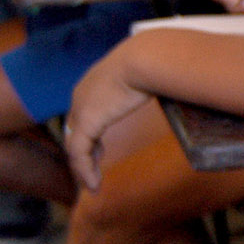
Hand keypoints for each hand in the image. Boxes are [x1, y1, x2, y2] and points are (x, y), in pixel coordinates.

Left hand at [63, 46, 151, 190]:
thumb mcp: (146, 75)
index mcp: (92, 84)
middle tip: (92, 170)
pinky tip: (95, 184)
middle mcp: (81, 96)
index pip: (83, 115)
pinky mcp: (86, 123)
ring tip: (93, 185)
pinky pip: (79, 154)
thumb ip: (146, 84)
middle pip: (74, 132)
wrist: (145, 58)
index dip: (90, 135)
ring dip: (83, 168)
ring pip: (74, 147)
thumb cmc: (153, 63)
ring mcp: (81, 110)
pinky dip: (85, 171)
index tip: (100, 150)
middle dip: (83, 153)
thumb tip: (169, 84)